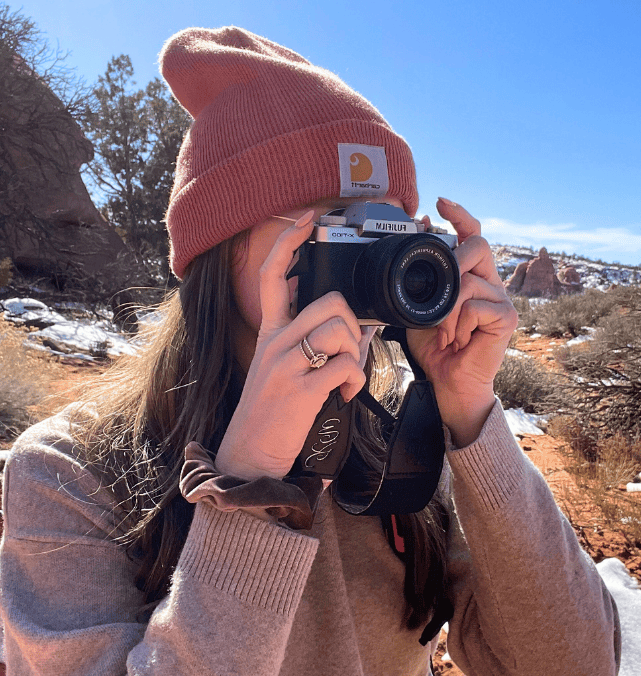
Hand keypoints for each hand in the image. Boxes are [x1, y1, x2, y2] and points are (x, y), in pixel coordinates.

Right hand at [215, 212, 366, 481]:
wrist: (250, 456)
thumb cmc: (271, 413)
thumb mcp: (277, 368)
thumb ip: (300, 341)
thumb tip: (340, 323)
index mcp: (269, 333)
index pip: (272, 275)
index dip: (289, 242)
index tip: (306, 219)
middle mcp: (274, 342)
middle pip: (328, 301)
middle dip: (353, 323)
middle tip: (351, 350)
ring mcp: (286, 364)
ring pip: (340, 331)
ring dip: (356, 354)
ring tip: (347, 377)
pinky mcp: (301, 390)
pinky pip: (344, 367)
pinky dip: (355, 381)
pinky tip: (346, 395)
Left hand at [406, 199, 516, 446]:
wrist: (449, 382)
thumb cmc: (437, 346)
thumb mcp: (421, 305)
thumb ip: (421, 278)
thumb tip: (418, 243)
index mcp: (472, 275)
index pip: (472, 234)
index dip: (459, 214)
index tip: (439, 202)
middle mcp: (490, 282)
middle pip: (478, 245)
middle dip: (454, 260)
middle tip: (440, 289)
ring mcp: (502, 299)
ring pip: (468, 281)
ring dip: (446, 310)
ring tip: (445, 332)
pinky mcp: (507, 317)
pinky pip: (474, 305)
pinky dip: (457, 323)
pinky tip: (458, 338)